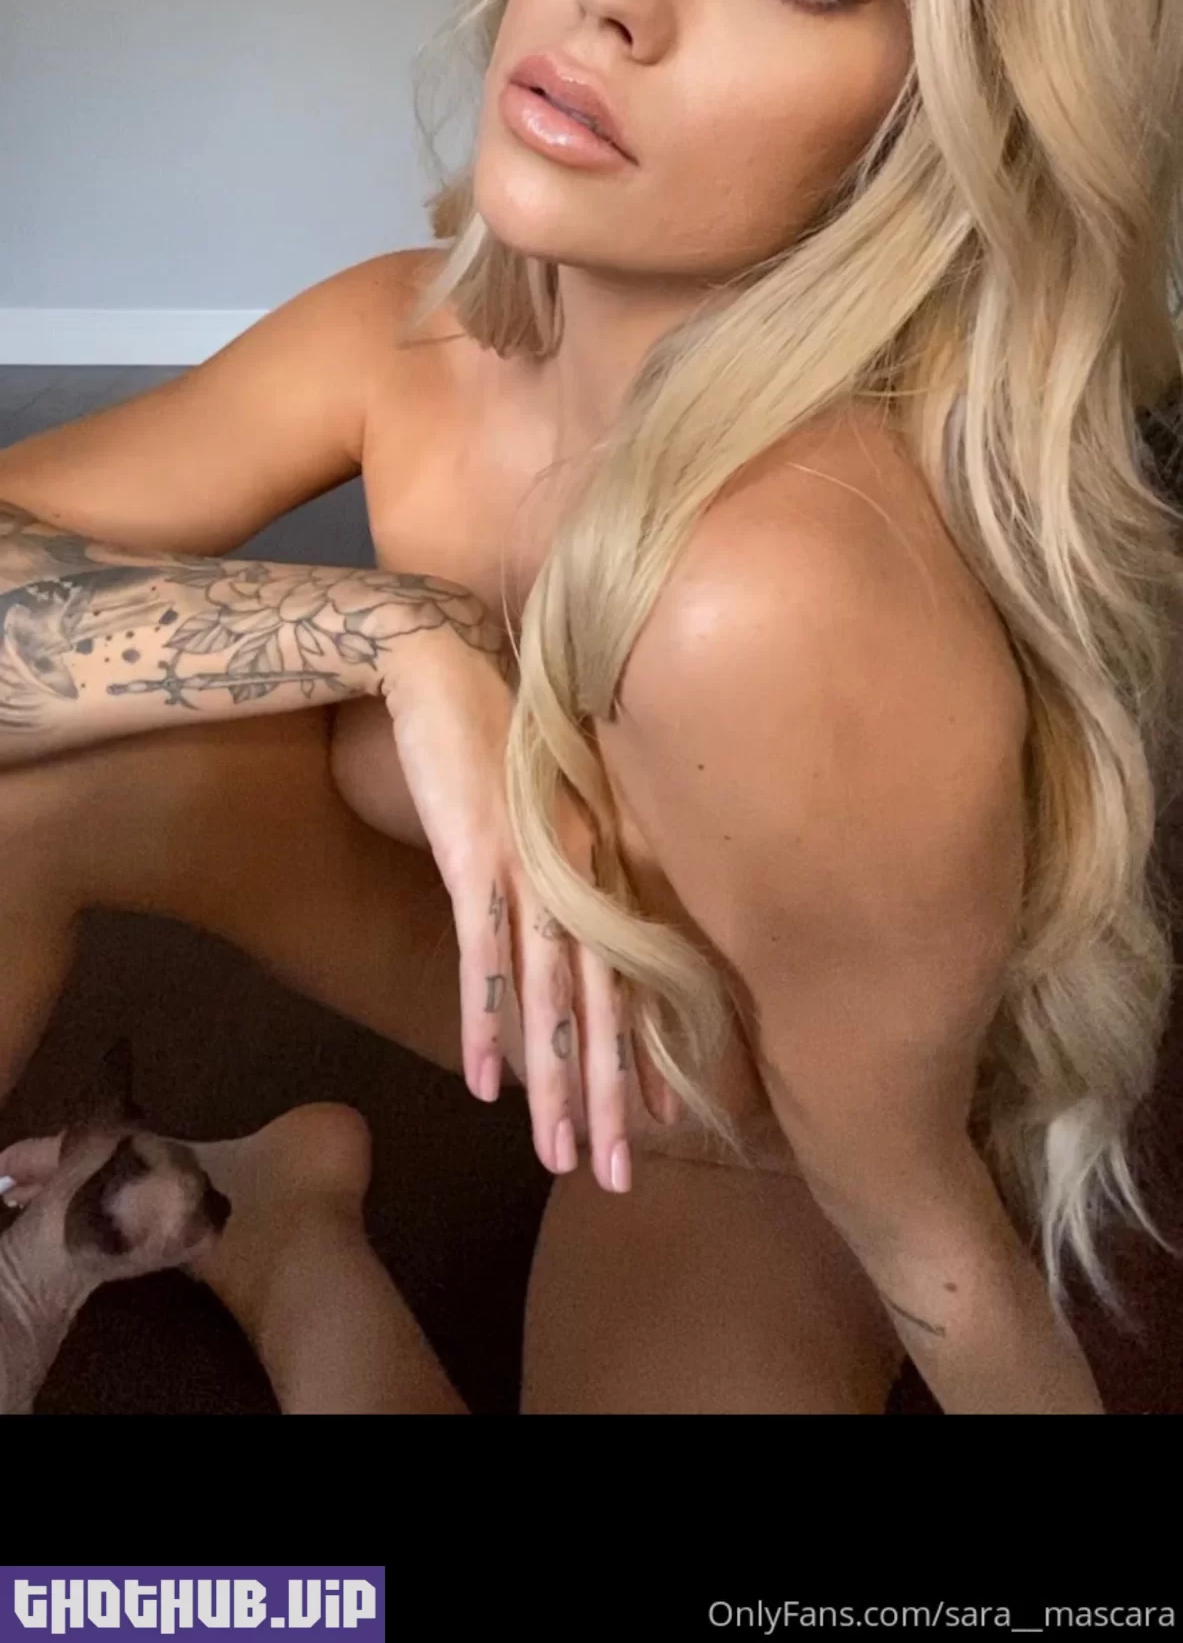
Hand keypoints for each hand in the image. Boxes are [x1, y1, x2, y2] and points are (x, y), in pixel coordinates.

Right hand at [371, 600, 653, 1192]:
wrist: (440, 657)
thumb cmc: (486, 726)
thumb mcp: (535, 803)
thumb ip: (557, 855)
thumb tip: (561, 913)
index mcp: (592, 864)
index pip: (631, 977)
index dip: (647, 1053)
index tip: (669, 1119)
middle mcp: (575, 876)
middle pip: (604, 1007)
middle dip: (613, 1099)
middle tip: (621, 1176)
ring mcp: (529, 870)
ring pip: (553, 999)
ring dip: (557, 1085)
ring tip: (561, 1159)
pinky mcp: (476, 859)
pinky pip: (485, 956)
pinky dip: (485, 1020)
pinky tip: (483, 1080)